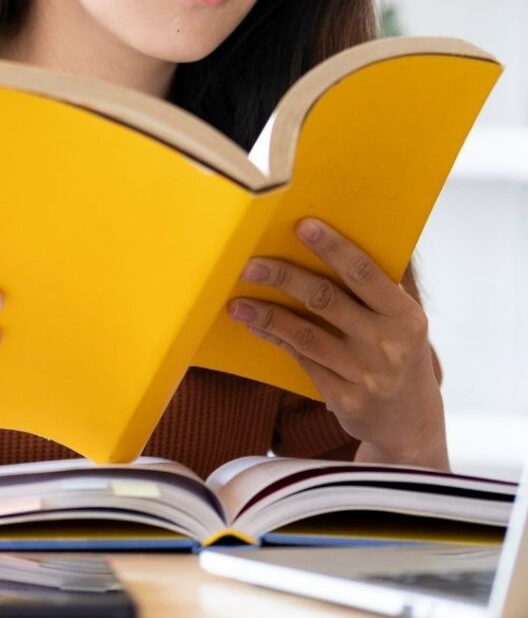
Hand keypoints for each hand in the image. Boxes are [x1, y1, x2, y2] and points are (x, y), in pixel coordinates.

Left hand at [226, 218, 447, 468]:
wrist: (410, 422)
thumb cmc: (397, 351)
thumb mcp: (399, 320)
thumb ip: (370, 289)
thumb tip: (316, 240)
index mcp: (405, 315)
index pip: (364, 273)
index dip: (333, 248)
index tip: (302, 225)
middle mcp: (388, 344)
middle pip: (326, 300)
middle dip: (284, 277)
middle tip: (249, 264)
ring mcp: (365, 375)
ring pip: (305, 334)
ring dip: (266, 315)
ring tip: (236, 301)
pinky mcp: (344, 399)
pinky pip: (300, 359)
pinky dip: (273, 338)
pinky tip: (252, 324)